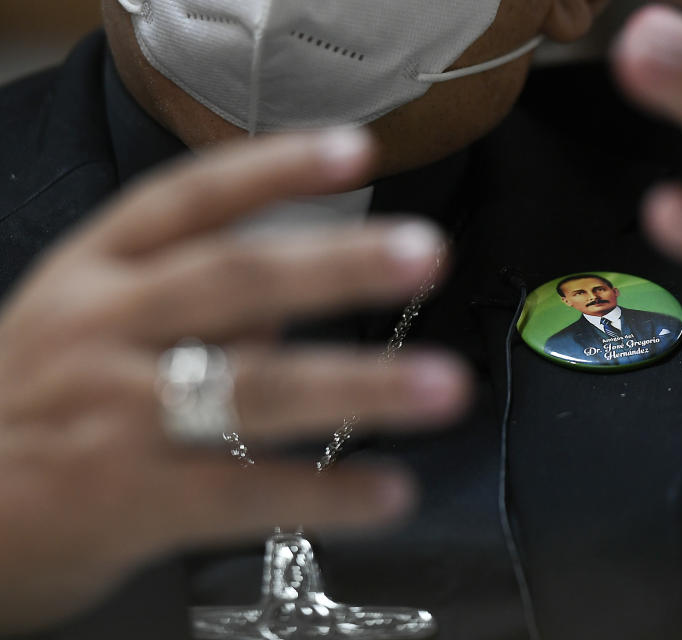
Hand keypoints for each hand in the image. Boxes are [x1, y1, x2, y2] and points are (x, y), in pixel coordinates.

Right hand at [0, 129, 469, 630]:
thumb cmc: (32, 401)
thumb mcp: (78, 319)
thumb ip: (184, 299)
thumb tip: (294, 297)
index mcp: (93, 272)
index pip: (189, 199)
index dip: (274, 169)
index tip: (354, 151)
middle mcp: (104, 328)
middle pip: (233, 280)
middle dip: (336, 264)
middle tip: (422, 252)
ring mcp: (115, 414)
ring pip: (251, 388)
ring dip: (359, 385)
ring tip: (442, 385)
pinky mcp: (128, 499)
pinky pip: (245, 493)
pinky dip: (326, 495)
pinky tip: (388, 493)